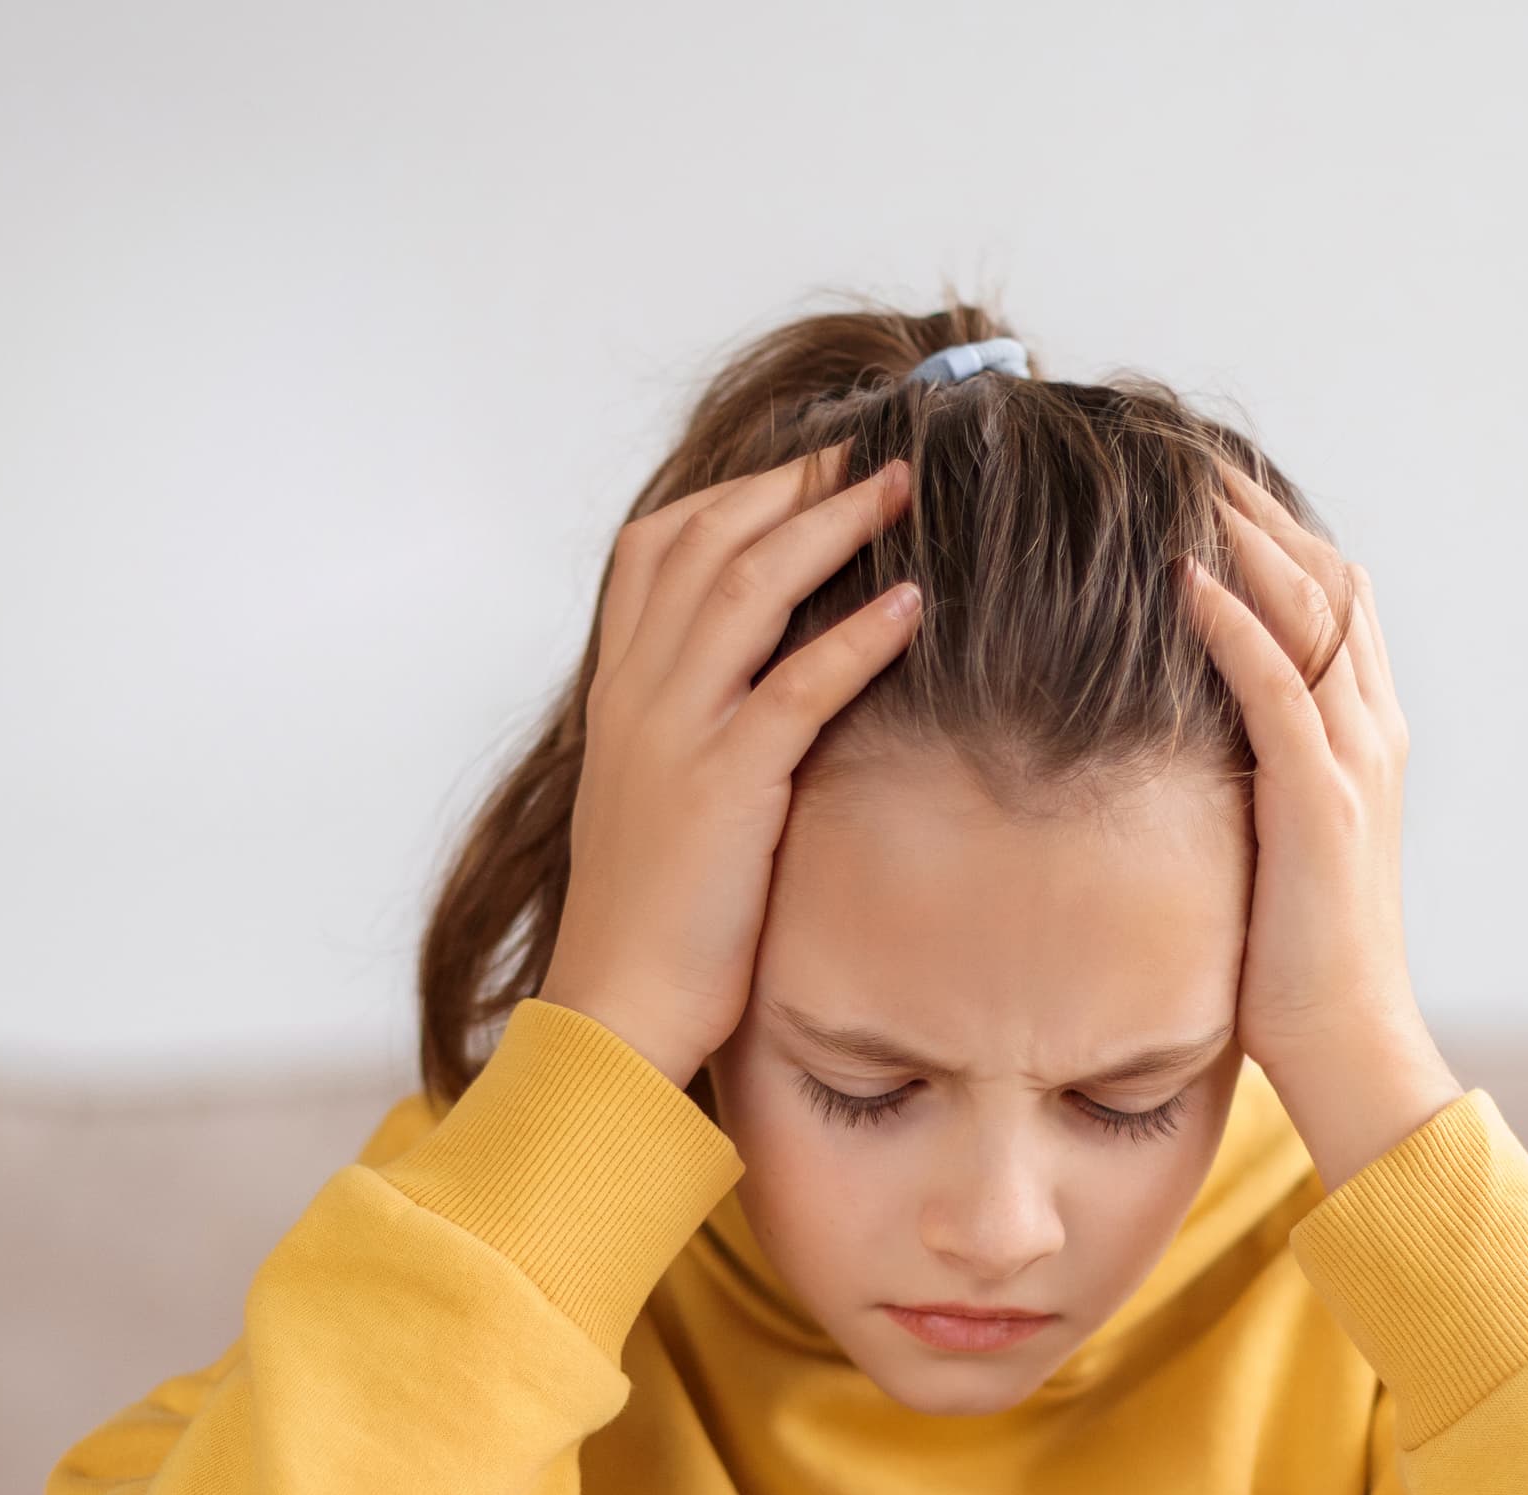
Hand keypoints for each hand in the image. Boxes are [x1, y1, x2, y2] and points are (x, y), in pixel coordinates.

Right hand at [537, 451, 920, 1085]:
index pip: (654, 548)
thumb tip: (761, 693)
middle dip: (790, 489)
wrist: (617, 1005)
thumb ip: (691, 730)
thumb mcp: (657, 798)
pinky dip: (855, 637)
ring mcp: (675, 735)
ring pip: (746, 591)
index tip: (802, 471)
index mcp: (618, 693)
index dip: (732, 495)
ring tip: (898, 494)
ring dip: (828, 531)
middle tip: (869, 457)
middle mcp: (637, 694)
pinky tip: (911, 606)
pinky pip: (795, 687)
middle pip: (705, 544)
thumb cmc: (653, 916)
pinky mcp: (725, 786)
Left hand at [1184, 470, 1460, 1185]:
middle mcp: (1372, 730)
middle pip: (1325, 576)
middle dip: (1254, 505)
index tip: (1200, 481)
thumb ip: (1246, 774)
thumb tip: (1177, 731)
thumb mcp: (1270, 840)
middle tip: (1179, 445)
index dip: (1271, 530)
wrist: (1348, 1044)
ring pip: (1310, 608)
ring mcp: (1354, 760)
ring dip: (1242, 535)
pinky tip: (1184, 575)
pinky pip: (1278, 684)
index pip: (1328, 596)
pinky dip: (1234, 621)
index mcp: (1366, 735)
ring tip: (1176, 476)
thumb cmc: (1291, 960)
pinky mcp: (1320, 801)